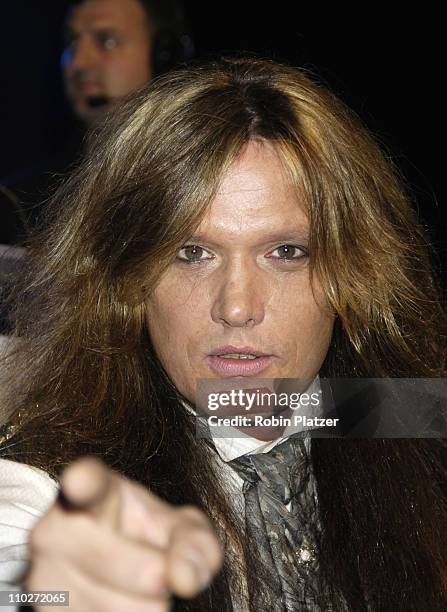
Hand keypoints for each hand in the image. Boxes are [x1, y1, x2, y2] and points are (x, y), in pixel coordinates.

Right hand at [25, 456, 222, 610]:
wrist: (110, 563)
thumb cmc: (146, 535)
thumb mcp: (180, 527)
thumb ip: (195, 544)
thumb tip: (186, 578)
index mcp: (94, 491)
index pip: (85, 483)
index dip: (82, 482)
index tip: (80, 482)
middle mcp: (57, 529)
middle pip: (117, 563)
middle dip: (154, 577)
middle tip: (160, 573)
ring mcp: (43, 574)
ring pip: (111, 610)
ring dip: (141, 609)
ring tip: (137, 589)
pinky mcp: (44, 610)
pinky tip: (122, 604)